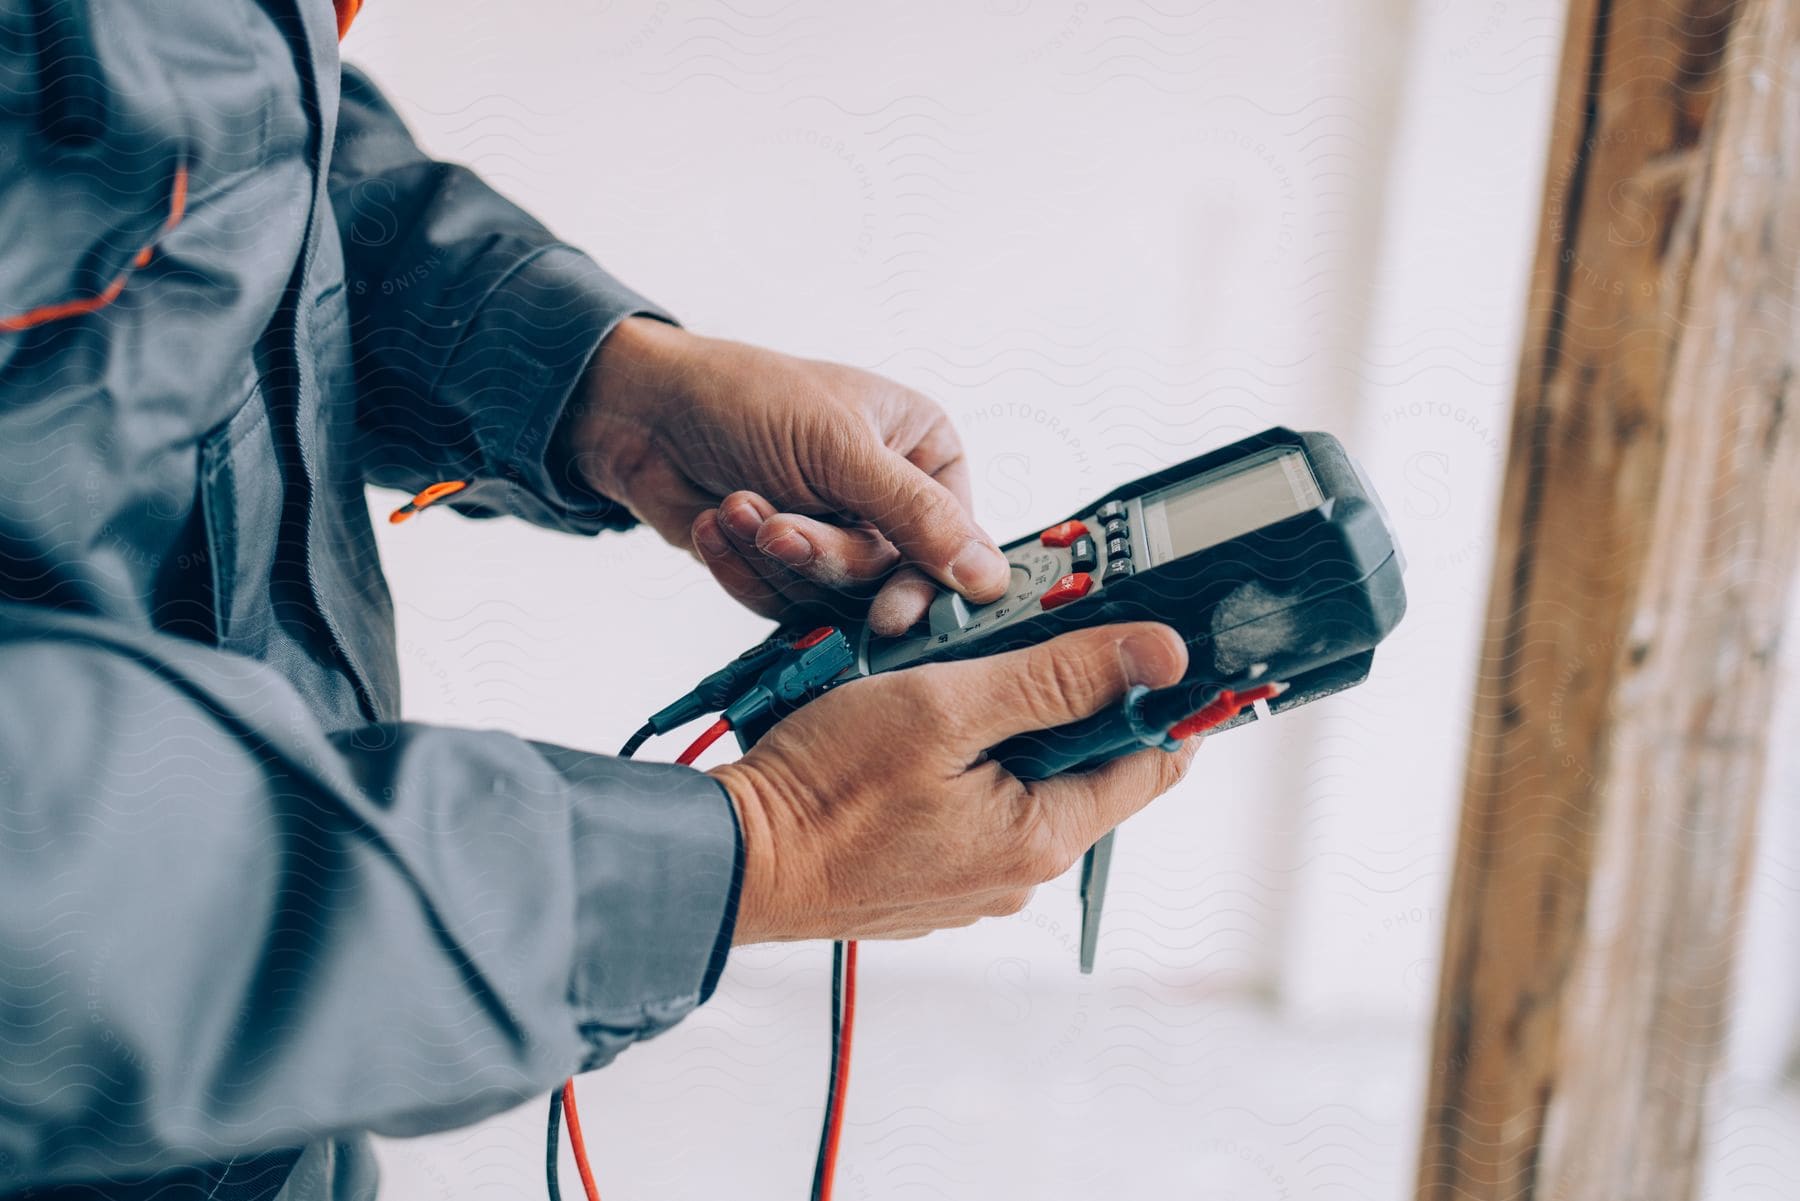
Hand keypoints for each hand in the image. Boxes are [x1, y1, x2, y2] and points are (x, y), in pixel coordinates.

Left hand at [566, 318, 1009, 634]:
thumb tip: (987, 575)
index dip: (928, 582)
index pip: (954, 542)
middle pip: (886, 578)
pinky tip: (718, 523)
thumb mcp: (840, 447)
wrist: (642, 410)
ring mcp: (835, 537)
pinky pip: (782, 604)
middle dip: (823, 557)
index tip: (894, 616)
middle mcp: (888, 501)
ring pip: (831, 598)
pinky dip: (744, 571)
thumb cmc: (745, 396)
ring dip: (774, 558)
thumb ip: (916, 515)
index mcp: (925, 455)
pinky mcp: (783, 569)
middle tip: (780, 532)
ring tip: (737, 507)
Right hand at [709, 622, 1199, 942]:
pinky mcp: (931, 876)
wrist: (733, 859)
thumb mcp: (947, 705)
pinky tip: (909, 734)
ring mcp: (973, 881)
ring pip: (1021, 780)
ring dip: (998, 725)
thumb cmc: (824, 788)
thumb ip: (1057, 677)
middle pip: (1083, 764)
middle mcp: (1018, 873)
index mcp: (1041, 836)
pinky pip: (972, 805)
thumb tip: (1160, 656)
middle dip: (1057, 699)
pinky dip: (957, 762)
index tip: (1148, 644)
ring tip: (938, 686)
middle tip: (1003, 645)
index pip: (1153, 762)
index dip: (1160, 697)